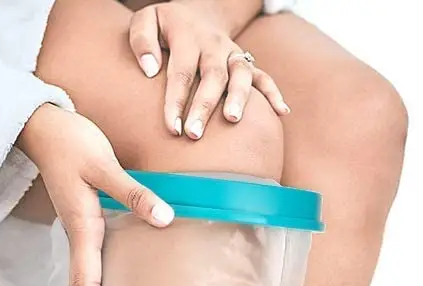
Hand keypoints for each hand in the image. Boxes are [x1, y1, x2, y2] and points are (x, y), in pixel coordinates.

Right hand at [17, 103, 174, 285]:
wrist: (43, 128)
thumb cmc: (73, 142)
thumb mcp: (104, 164)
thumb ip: (134, 193)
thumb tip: (164, 219)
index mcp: (82, 228)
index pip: (86, 281)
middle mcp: (75, 239)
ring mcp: (75, 237)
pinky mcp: (78, 230)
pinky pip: (80, 275)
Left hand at [128, 0, 288, 138]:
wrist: (196, 13)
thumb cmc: (164, 27)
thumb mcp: (146, 21)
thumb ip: (141, 40)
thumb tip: (150, 70)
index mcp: (187, 36)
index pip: (181, 72)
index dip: (176, 101)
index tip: (171, 128)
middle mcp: (213, 45)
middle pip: (212, 76)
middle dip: (204, 106)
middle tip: (194, 134)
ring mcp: (231, 53)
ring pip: (241, 74)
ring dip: (239, 97)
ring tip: (232, 120)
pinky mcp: (244, 61)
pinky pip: (262, 75)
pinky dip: (273, 92)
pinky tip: (281, 112)